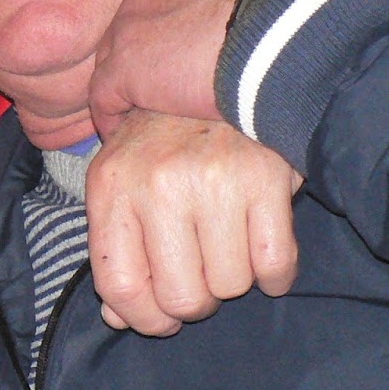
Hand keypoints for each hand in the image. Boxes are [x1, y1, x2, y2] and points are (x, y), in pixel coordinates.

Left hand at [86, 111, 300, 334]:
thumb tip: (120, 319)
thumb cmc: (163, 137)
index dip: (144, 319)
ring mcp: (213, 180)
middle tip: (200, 273)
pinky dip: (275, 274)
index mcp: (112, 186)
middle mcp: (158, 184)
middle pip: (183, 298)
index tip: (161, 317)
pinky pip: (276, 266)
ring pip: (232, 287)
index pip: (120, 286)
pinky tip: (261, 248)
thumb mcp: (122, 180)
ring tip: (226, 242)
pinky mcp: (265, 178)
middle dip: (194, 301)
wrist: (220, 71)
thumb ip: (114, 248)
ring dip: (234, 278)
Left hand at [91, 0, 331, 136]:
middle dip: (145, 58)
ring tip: (143, 118)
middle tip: (163, 93)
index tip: (188, 56)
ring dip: (127, 90)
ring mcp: (131, 26)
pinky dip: (112, 119)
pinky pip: (103, 99)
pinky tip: (125, 137)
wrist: (290, 40)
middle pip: (135, 28)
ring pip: (114, 61)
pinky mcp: (125, 70)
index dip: (173, 30)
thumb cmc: (303, 3)